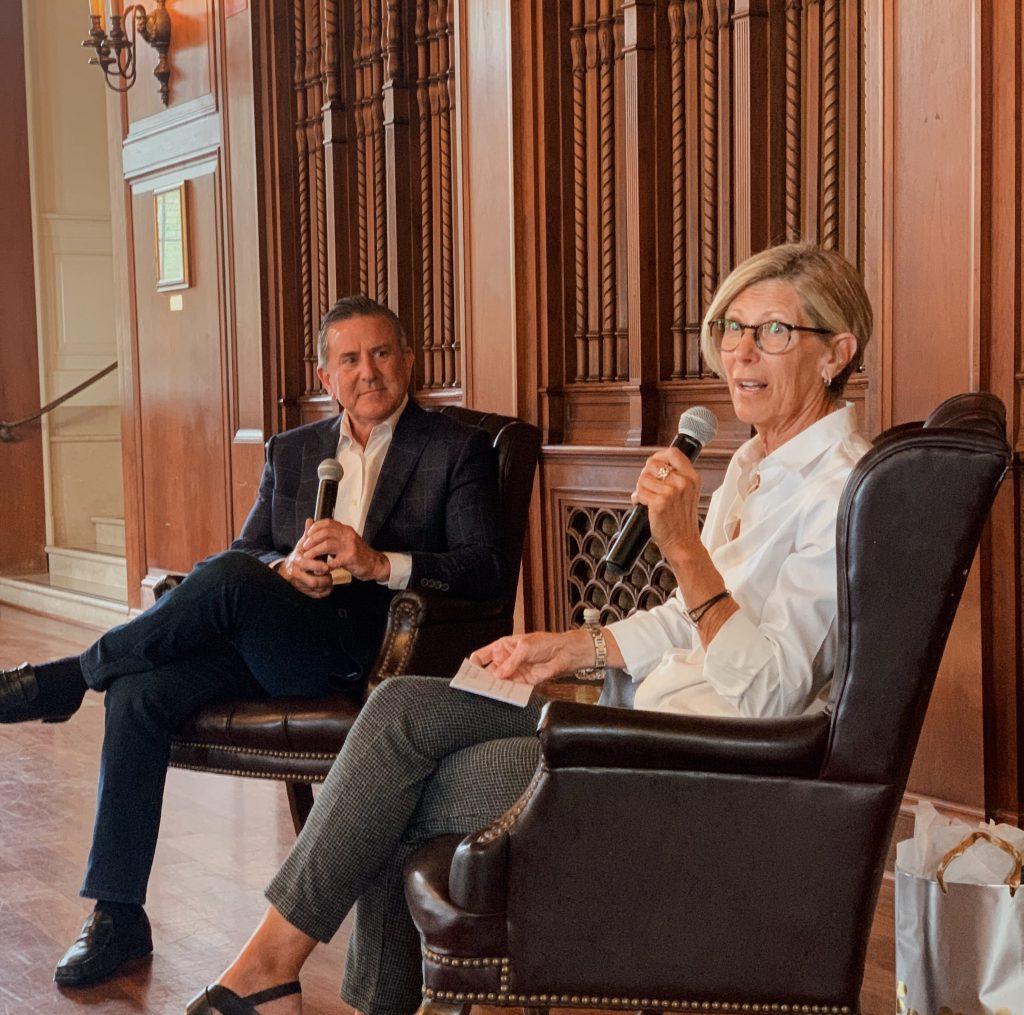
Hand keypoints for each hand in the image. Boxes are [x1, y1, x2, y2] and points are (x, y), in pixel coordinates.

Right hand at [278, 518, 332, 597]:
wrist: (286, 570)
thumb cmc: (298, 556)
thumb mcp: (302, 544)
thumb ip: (308, 534)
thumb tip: (310, 520)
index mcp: (298, 561)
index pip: (309, 565)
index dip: (319, 567)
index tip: (327, 566)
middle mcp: (297, 573)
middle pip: (313, 581)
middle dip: (324, 579)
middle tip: (330, 575)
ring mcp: (300, 583)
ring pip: (315, 589)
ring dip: (325, 586)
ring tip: (330, 580)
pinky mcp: (303, 591)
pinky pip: (315, 595)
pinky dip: (323, 593)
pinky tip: (328, 588)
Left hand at [299, 518, 389, 582]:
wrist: (375, 564)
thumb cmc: (358, 554)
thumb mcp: (347, 541)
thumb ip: (334, 536)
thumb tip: (317, 532)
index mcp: (346, 530)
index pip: (328, 522)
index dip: (315, 527)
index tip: (307, 534)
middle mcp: (348, 535)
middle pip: (325, 532)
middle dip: (311, 540)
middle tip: (304, 547)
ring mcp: (349, 546)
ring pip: (327, 544)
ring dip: (314, 551)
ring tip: (307, 557)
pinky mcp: (350, 558)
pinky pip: (333, 561)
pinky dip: (324, 566)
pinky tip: (320, 569)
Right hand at [470, 630, 591, 684]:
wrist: (563, 653)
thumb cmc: (544, 643)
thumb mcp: (525, 648)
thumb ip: (511, 662)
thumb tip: (498, 674)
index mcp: (502, 647)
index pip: (481, 656)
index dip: (473, 664)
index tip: (469, 673)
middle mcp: (505, 661)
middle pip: (488, 672)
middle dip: (482, 679)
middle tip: (476, 687)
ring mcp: (513, 672)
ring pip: (499, 683)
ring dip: (494, 688)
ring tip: (488, 693)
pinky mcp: (523, 683)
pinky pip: (512, 689)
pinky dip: (507, 693)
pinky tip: (503, 696)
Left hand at [632, 447, 701, 559]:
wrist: (683, 543)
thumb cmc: (681, 520)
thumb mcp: (687, 493)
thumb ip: (676, 478)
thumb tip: (652, 464)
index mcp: (692, 477)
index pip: (672, 453)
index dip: (658, 456)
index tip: (652, 466)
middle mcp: (683, 482)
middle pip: (652, 464)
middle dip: (645, 475)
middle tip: (647, 488)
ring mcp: (672, 492)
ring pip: (643, 479)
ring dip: (640, 489)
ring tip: (646, 499)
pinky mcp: (659, 503)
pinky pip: (639, 493)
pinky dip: (636, 499)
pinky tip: (641, 505)